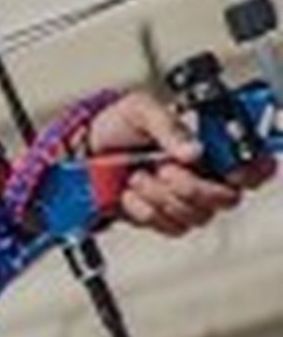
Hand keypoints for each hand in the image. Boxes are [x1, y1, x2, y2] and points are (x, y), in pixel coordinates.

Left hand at [85, 91, 276, 236]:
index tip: (229, 170)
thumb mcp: (141, 111)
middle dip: (191, 186)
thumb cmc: (116, 126)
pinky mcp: (158, 218)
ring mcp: (182, 200)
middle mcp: (204, 176)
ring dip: (160, 195)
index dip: (252, 172)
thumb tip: (193, 151)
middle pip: (226, 200)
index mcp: (211, 147)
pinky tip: (129, 192)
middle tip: (163, 167)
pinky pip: (165, 226)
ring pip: (194, 216)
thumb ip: (169, 126)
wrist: (80, 151)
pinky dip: (143, 209)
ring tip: (138, 174)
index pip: (255, 167)